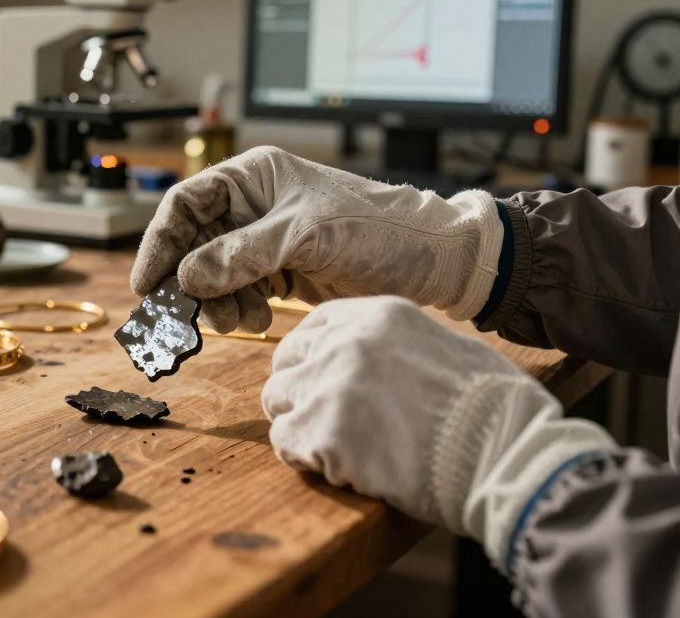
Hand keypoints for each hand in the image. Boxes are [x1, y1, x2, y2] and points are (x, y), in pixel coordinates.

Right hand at [131, 147, 503, 332]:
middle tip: (187, 316)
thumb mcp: (306, 236)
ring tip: (240, 320)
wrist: (431, 261)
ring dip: (217, 301)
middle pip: (193, 243)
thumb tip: (188, 276)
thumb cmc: (377, 229)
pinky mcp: (279, 269)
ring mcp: (265, 238)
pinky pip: (238, 290)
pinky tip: (256, 318)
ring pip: (212, 273)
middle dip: (190, 281)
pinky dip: (238, 308)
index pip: (186, 204)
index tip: (147, 283)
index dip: (161, 242)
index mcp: (253, 177)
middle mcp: (253, 204)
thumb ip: (243, 254)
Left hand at [263, 296, 616, 567]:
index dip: (309, 356)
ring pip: (277, 401)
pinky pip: (284, 443)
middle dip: (299, 391)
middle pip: (286, 361)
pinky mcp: (323, 432)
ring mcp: (330, 384)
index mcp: (379, 315)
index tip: (318, 379)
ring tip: (339, 446)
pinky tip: (342, 468)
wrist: (507, 458)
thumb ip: (394, 346)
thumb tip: (366, 356)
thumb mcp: (446, 348)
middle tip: (326, 420)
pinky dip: (305, 459)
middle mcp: (347, 341)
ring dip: (299, 425)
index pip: (311, 325)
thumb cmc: (493, 412)